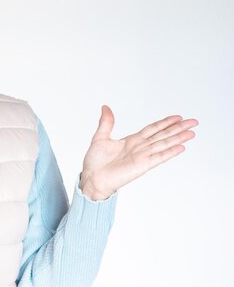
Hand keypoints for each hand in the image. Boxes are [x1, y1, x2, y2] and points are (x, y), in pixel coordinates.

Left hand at [79, 105, 197, 200]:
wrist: (93, 178)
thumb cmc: (95, 162)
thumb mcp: (100, 138)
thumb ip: (106, 123)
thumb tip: (105, 107)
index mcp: (131, 140)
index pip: (153, 129)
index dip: (165, 123)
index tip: (178, 117)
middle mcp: (140, 147)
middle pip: (163, 135)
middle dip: (178, 128)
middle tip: (194, 122)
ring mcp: (142, 156)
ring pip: (164, 144)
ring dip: (178, 138)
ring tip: (192, 132)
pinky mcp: (142, 166)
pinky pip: (159, 157)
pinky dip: (170, 152)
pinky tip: (181, 147)